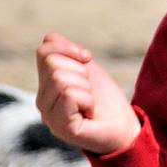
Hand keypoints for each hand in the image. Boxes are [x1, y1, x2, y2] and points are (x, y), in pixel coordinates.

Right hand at [33, 32, 141, 155]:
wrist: (124, 128)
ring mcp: (48, 115)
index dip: (69, 49)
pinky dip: (87, 99)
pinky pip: (70, 94)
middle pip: (53, 64)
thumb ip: (65, 52)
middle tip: (89, 91)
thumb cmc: (106, 99)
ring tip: (90, 103)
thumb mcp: (86, 69)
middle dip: (81, 72)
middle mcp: (42, 101)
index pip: (44, 51)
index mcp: (45, 85)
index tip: (87, 60)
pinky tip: (89, 112)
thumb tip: (49, 38)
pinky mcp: (61, 127)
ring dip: (86, 88)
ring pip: (61, 79)